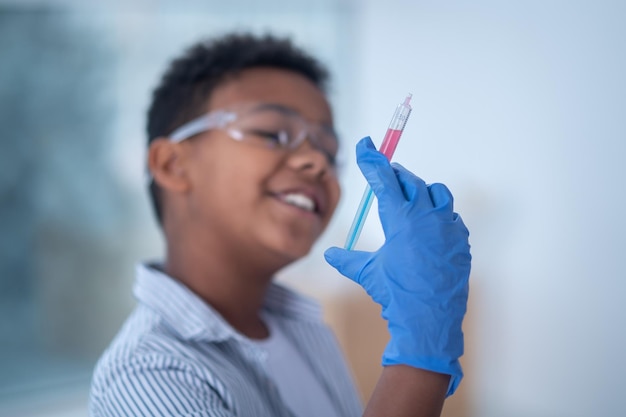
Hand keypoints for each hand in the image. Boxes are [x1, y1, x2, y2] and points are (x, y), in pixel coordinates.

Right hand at [324, 136, 470, 395]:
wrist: (429, 318)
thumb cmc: (396, 293)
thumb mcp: (368, 273)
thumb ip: (348, 259)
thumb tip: (331, 254)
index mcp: (401, 218)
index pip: (384, 178)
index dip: (372, 159)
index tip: (366, 144)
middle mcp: (426, 216)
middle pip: (410, 181)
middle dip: (395, 174)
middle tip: (385, 173)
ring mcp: (447, 227)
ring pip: (437, 193)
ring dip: (422, 190)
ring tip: (411, 196)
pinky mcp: (460, 241)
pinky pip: (451, 218)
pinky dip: (439, 215)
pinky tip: (431, 225)